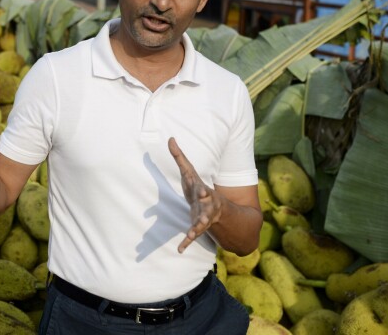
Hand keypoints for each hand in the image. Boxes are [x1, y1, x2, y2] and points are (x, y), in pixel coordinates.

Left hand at [168, 137, 222, 253]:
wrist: (217, 209)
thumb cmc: (197, 188)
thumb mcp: (189, 173)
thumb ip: (179, 157)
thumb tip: (170, 138)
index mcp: (201, 190)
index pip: (200, 188)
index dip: (200, 189)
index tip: (200, 191)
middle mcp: (206, 203)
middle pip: (206, 204)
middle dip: (205, 204)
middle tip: (204, 204)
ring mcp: (204, 216)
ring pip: (202, 222)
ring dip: (196, 227)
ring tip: (192, 233)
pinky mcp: (199, 227)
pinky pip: (193, 235)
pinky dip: (186, 242)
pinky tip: (180, 249)